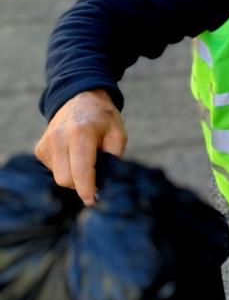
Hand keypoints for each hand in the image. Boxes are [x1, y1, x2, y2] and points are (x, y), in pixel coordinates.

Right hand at [34, 89, 126, 205]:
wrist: (81, 98)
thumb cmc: (104, 118)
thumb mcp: (118, 135)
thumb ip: (113, 160)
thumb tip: (106, 184)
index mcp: (80, 133)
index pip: (81, 170)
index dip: (87, 189)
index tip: (92, 201)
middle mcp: (58, 138)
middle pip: (66, 179)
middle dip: (82, 184)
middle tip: (97, 176)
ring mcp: (46, 143)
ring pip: (59, 177)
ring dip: (74, 175)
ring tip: (86, 157)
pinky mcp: (40, 148)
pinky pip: (54, 170)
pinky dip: (66, 168)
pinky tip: (74, 154)